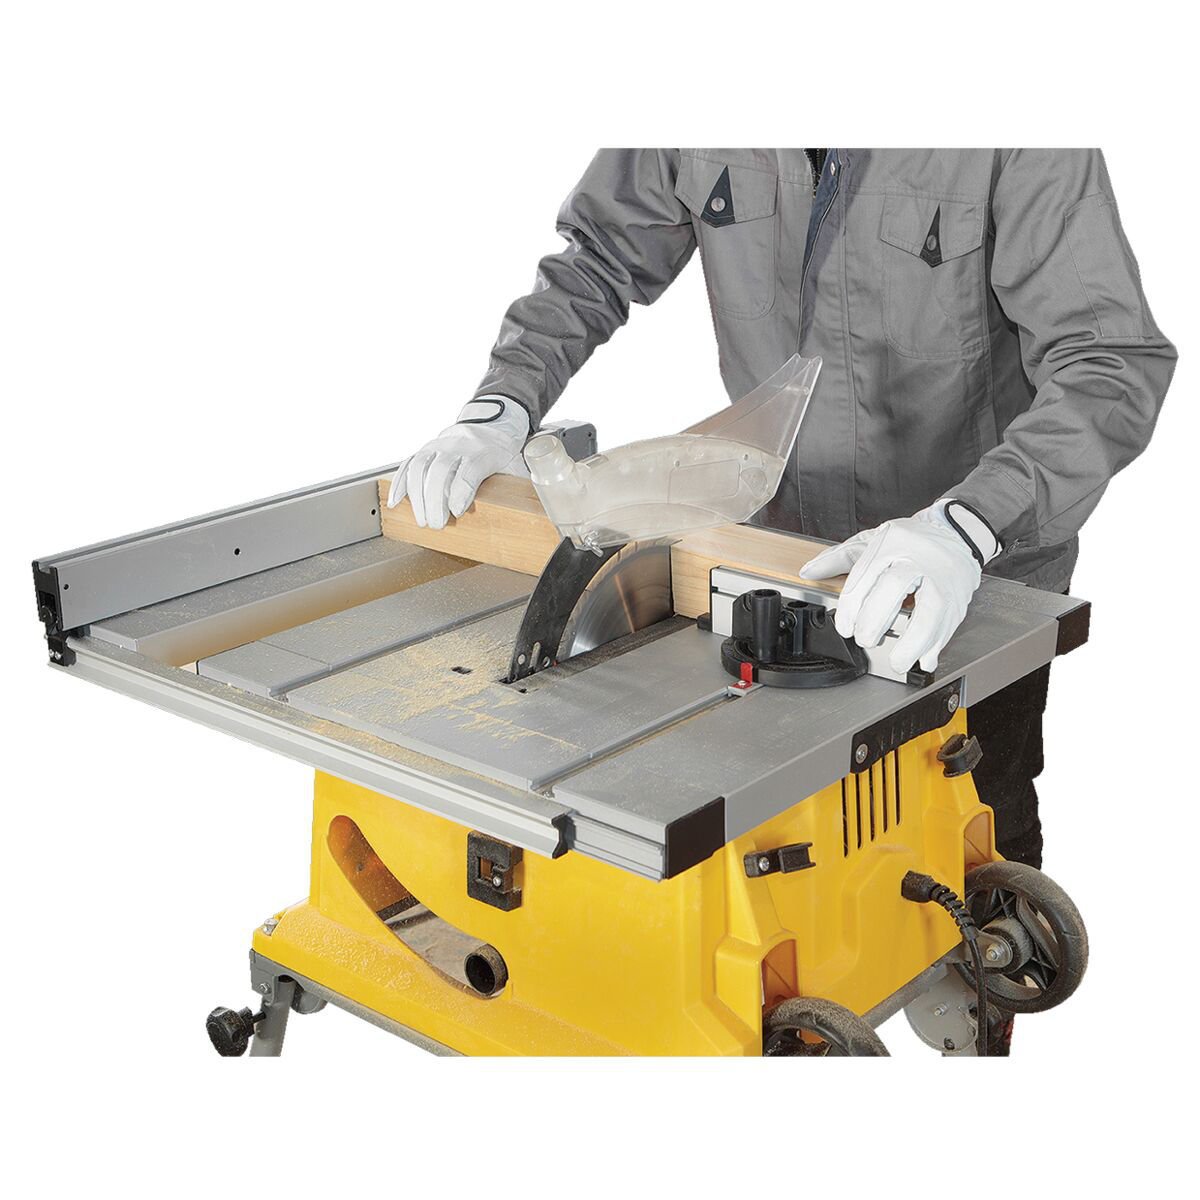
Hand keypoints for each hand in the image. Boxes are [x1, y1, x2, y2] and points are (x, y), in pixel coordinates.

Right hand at [387, 397, 529, 528]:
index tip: (458, 511)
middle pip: (441, 471)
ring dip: (418, 497)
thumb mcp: (518, 465)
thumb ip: (521, 486)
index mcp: (484, 451)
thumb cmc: (505, 452)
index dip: (462, 490)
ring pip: (421, 467)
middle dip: (436, 500)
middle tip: (437, 524)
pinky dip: (400, 483)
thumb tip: (539, 513)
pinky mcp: (426, 449)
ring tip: (422, 520)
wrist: (493, 423)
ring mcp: (439, 446)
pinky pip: (409, 464)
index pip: (470, 469)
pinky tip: (396, 501)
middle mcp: (459, 446)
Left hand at [803, 500, 999, 672]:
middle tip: (865, 640)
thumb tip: (810, 571)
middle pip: (893, 589)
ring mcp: (941, 580)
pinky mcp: (958, 598)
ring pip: (929, 612)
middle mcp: (917, 561)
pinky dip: (936, 647)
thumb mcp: (873, 540)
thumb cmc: (912, 540)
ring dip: (912, 643)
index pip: (865, 576)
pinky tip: (924, 660)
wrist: (957, 533)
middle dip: (875, 621)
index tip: (845, 628)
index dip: (852, 607)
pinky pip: (948, 625)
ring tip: (898, 661)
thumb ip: (840, 557)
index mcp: (891, 545)